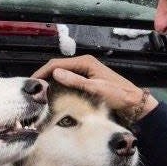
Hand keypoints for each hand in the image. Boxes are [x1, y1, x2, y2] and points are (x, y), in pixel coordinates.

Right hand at [32, 55, 157, 120]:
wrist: (134, 103)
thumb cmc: (118, 95)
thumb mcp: (96, 88)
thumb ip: (75, 81)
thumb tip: (55, 73)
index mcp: (85, 62)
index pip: (57, 63)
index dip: (42, 72)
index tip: (32, 82)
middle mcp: (84, 64)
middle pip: (58, 67)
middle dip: (45, 76)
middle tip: (33, 89)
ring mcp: (86, 72)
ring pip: (62, 74)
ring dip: (51, 81)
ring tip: (40, 92)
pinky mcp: (87, 80)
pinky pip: (69, 80)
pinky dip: (59, 85)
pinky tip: (54, 94)